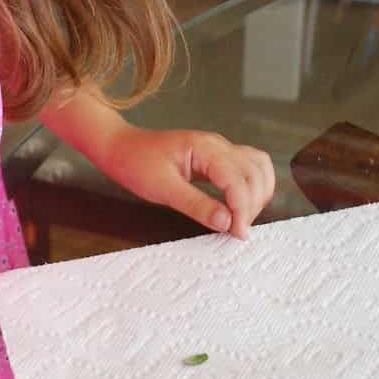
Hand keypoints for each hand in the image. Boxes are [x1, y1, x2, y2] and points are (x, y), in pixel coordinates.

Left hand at [104, 125, 274, 238]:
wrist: (121, 147)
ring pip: (258, 167)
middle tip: (237, 231)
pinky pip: (248, 168)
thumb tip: (226, 222)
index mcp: (204, 148)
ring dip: (257, 194)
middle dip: (252, 204)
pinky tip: (242, 205)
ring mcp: (220, 149)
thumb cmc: (136, 163)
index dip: (242, 208)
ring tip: (241, 219)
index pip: (237, 178)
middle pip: (254, 172)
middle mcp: (218, 145)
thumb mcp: (162, 188)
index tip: (238, 233)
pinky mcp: (218, 158)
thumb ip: (196, 204)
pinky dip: (252, 187)